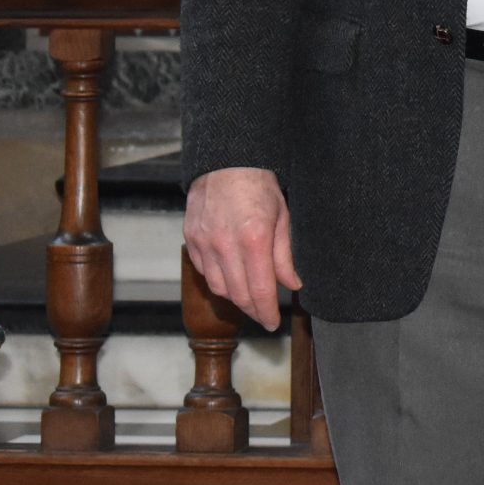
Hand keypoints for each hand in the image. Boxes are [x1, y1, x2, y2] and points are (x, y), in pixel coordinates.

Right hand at [184, 165, 300, 328]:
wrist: (226, 162)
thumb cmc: (259, 186)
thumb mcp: (282, 217)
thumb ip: (284, 255)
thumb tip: (292, 285)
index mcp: (254, 239)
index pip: (260, 290)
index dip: (267, 311)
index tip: (272, 322)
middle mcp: (225, 245)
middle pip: (238, 294)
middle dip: (253, 310)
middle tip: (263, 315)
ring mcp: (204, 243)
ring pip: (219, 288)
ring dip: (235, 298)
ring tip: (250, 298)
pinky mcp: (191, 240)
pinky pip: (204, 272)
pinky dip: (219, 281)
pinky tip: (231, 278)